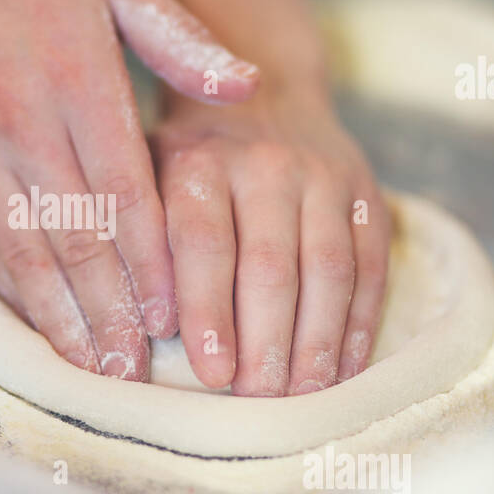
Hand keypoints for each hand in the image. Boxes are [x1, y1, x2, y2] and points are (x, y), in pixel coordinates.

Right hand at [0, 0, 259, 378]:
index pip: (121, 189)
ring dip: (60, 317)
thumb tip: (246, 87)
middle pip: (72, 237)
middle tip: (137, 374)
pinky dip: (12, 288)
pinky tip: (37, 323)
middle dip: (108, 312)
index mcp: (72, 77)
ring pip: (22, 250)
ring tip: (92, 369)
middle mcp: (19, 121)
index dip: (149, 260)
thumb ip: (178, 35)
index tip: (173, 317)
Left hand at [151, 89, 389, 394]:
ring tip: (302, 397)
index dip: (208, 312)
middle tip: (257, 401)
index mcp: (199, 163)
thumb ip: (138, 244)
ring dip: (317, 342)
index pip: (204, 242)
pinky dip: (360, 325)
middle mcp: (265, 166)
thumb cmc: (188, 164)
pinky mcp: (366, 196)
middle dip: (266, 342)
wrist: (265, 93)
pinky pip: (370, 267)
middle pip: (270, 265)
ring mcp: (323, 179)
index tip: (210, 373)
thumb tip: (123, 329)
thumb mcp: (147, 180)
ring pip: (327, 270)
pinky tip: (343, 370)